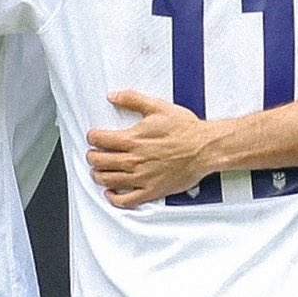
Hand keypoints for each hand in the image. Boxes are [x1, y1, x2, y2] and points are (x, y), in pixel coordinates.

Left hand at [85, 90, 217, 207]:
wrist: (205, 149)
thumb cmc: (186, 130)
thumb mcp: (158, 107)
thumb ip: (132, 100)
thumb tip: (114, 96)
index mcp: (133, 139)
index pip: (98, 140)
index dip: (92, 137)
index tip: (94, 137)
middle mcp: (133, 160)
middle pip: (98, 161)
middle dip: (92, 157)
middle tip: (94, 154)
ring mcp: (141, 177)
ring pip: (107, 180)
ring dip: (98, 175)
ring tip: (99, 171)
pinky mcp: (151, 191)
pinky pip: (126, 200)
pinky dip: (114, 198)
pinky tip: (111, 193)